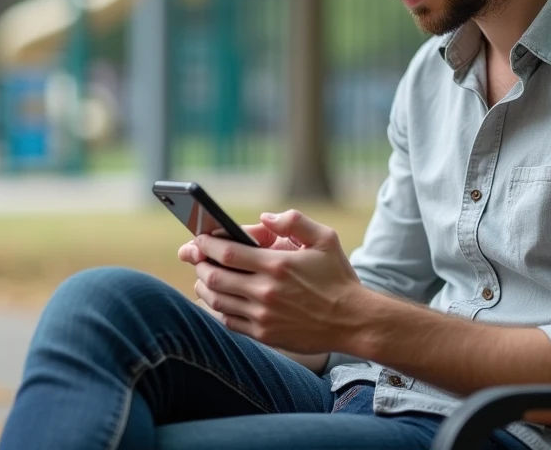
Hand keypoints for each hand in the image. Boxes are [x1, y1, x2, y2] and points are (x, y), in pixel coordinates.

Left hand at [186, 210, 366, 354]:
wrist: (353, 321)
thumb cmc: (338, 277)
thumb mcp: (325, 239)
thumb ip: (294, 221)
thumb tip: (264, 218)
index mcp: (277, 264)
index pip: (227, 252)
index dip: (206, 244)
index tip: (200, 238)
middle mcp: (266, 291)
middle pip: (214, 277)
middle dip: (200, 264)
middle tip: (198, 257)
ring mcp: (263, 315)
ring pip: (216, 300)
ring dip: (204, 286)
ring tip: (204, 277)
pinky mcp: (264, 334)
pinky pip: (228, 321)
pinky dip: (216, 308)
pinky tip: (219, 299)